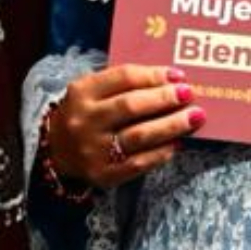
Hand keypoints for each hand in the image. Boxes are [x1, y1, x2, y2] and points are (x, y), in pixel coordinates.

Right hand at [44, 64, 203, 188]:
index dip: (155, 75)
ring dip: (171, 126)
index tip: (179, 76)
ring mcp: (93, 149)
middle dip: (165, 99)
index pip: (124, 78)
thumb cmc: (86, 113)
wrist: (56, 150)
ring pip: (138, 136)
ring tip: (194, 117)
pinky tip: (177, 143)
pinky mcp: (103, 174)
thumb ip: (125, 83)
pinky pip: (138, 163)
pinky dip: (161, 153)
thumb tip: (171, 80)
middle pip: (132, 106)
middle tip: (189, 95)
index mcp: (83, 92)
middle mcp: (85, 120)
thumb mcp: (94, 90)